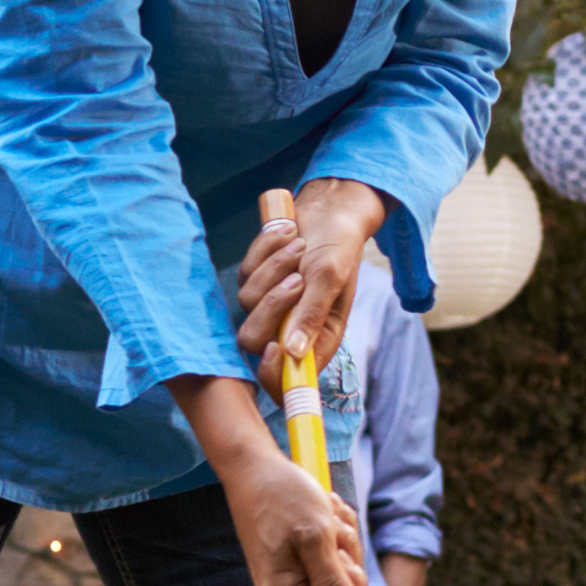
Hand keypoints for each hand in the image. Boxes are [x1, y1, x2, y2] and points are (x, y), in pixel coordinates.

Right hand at [216, 442, 377, 585]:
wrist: (256, 466)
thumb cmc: (281, 498)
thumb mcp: (315, 537)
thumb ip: (333, 585)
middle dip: (352, 583)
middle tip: (340, 547)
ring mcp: (298, 580)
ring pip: (344, 585)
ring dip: (348, 551)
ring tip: (329, 521)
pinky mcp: (305, 562)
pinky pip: (339, 562)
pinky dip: (341, 539)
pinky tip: (328, 514)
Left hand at [234, 180, 390, 375]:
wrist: (330, 210)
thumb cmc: (339, 246)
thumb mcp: (331, 278)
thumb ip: (312, 314)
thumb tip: (295, 353)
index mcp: (318, 338)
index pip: (287, 376)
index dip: (273, 372)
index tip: (274, 347)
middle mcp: (291, 327)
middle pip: (253, 339)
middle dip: (271, 306)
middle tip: (298, 279)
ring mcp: (270, 303)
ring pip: (247, 301)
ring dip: (274, 268)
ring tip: (300, 245)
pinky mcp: (257, 279)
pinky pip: (245, 272)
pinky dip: (266, 250)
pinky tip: (288, 235)